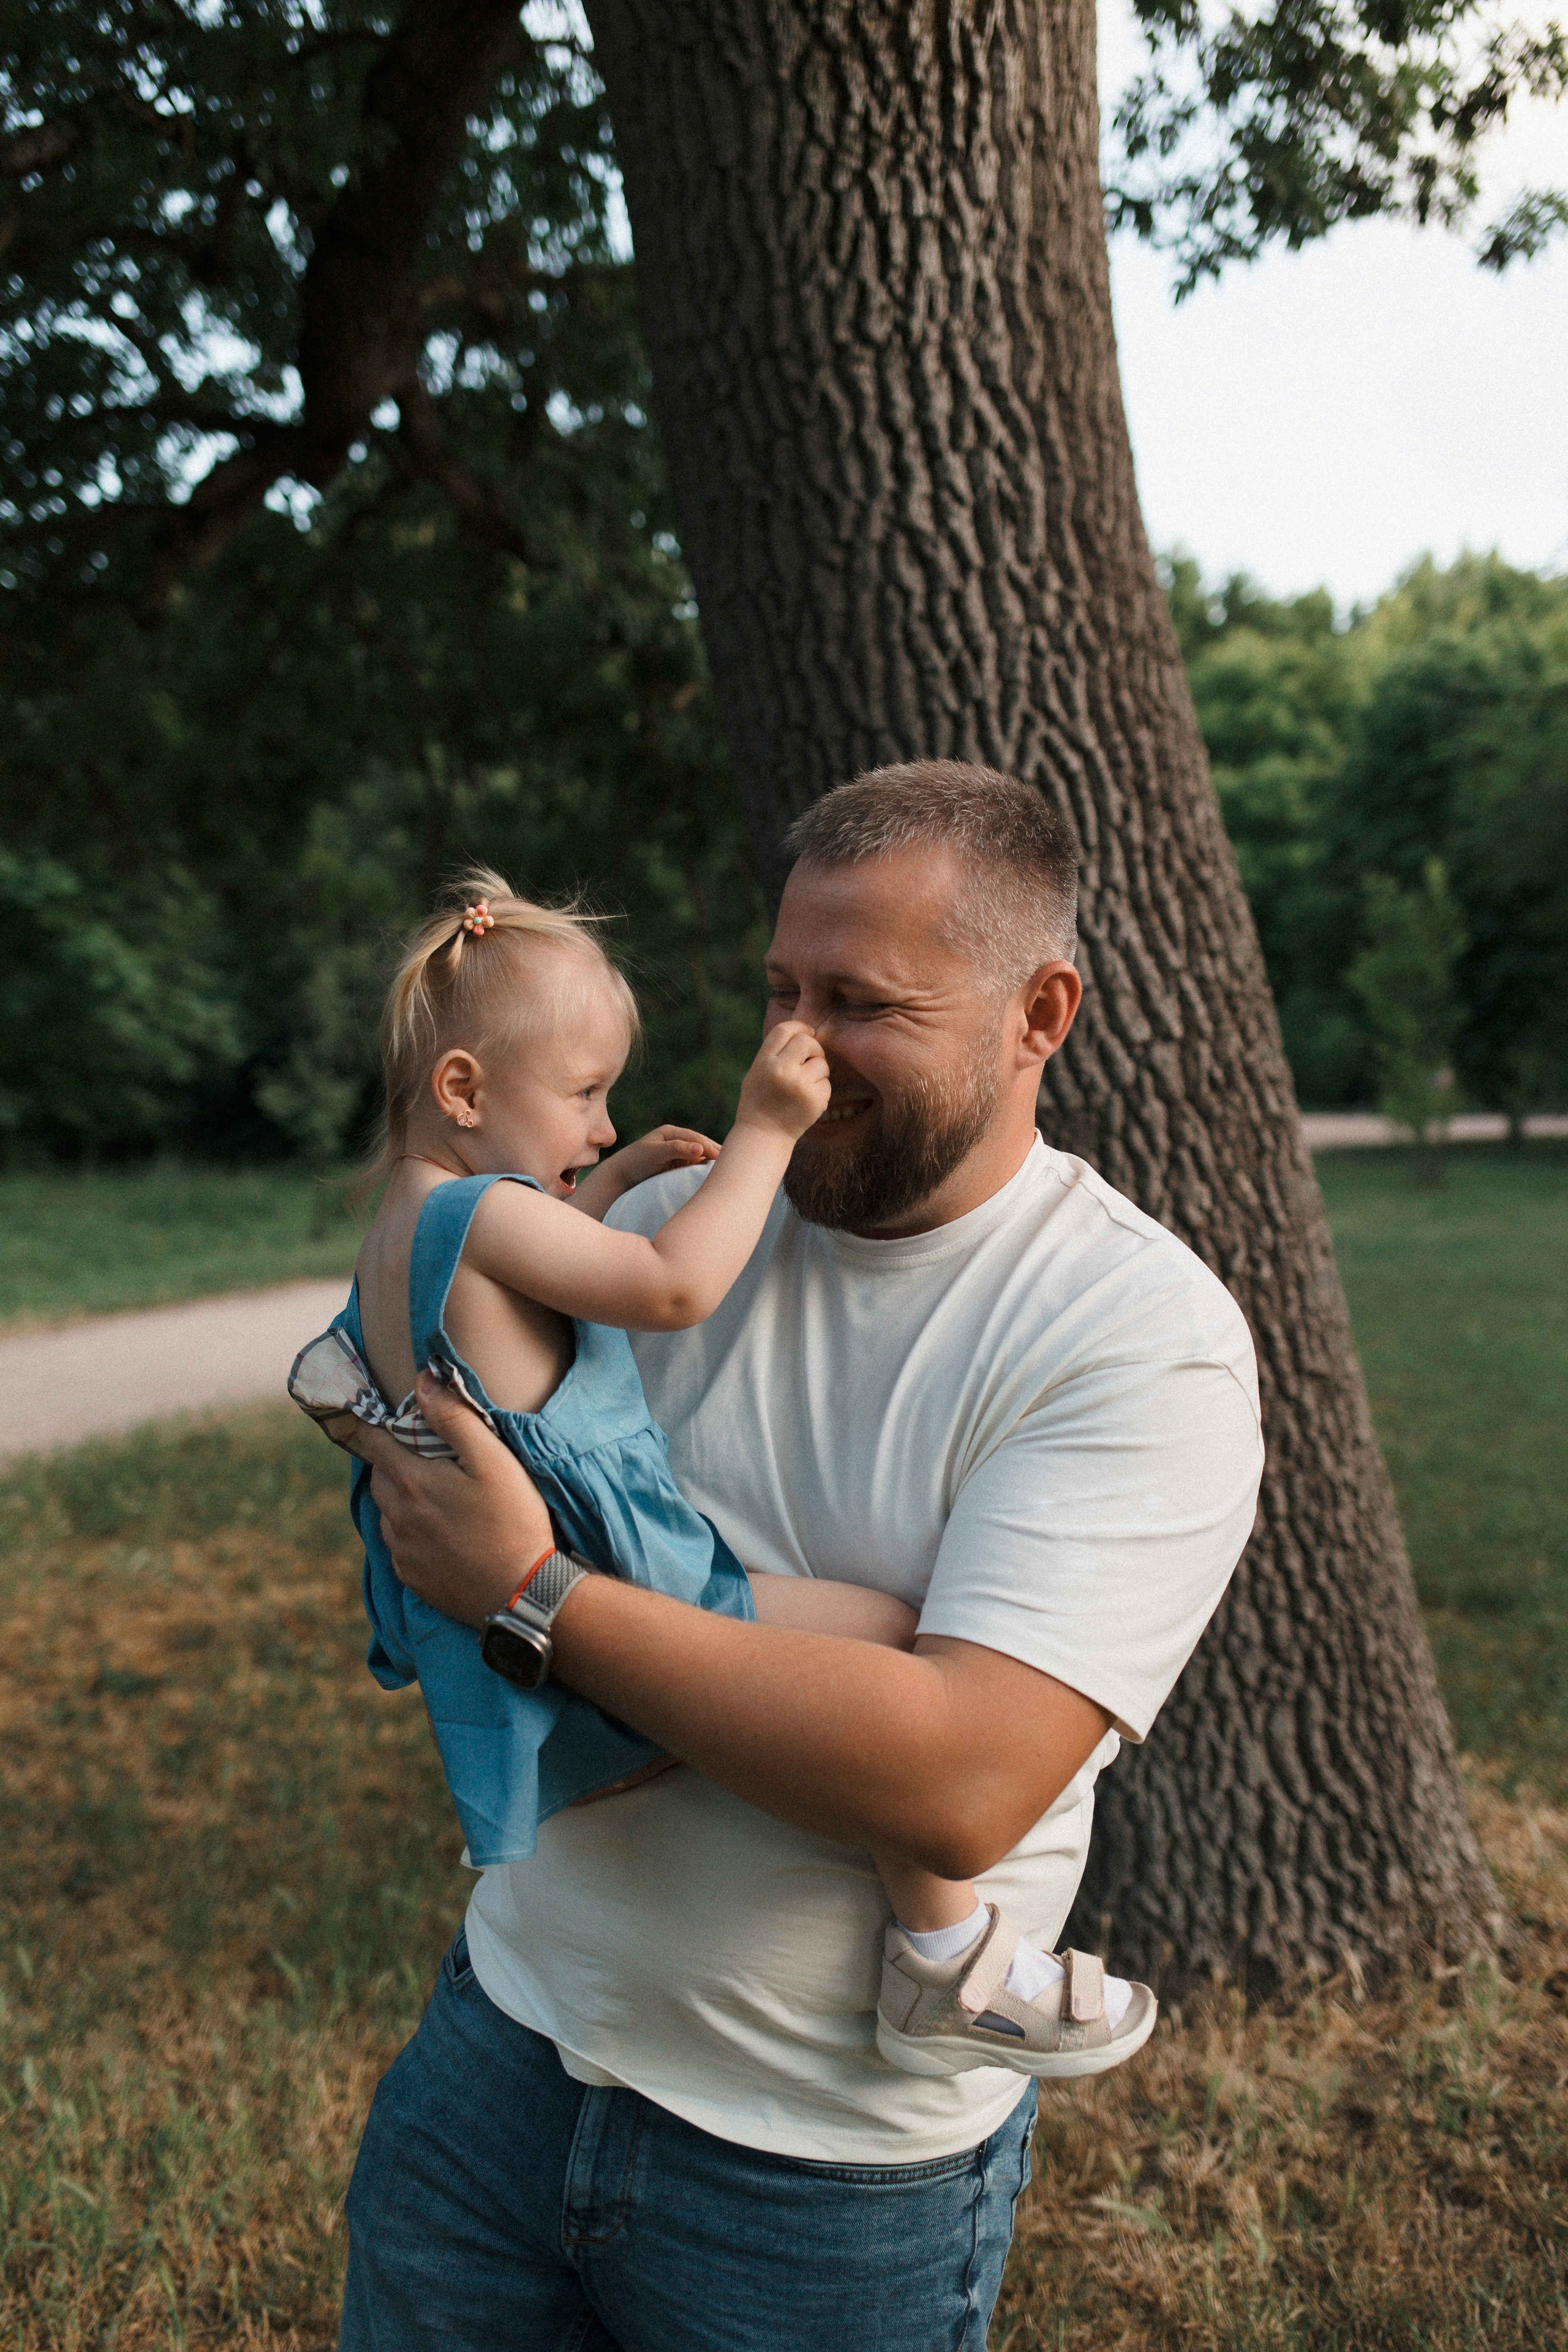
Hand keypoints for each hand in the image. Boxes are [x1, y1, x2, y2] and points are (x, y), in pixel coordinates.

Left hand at [342, 1371, 553, 1625]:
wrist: (523, 1594)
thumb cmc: (513, 1521)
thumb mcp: (493, 1461)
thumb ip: (455, 1419)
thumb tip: (423, 1382)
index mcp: (412, 1483)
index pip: (374, 1444)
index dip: (373, 1426)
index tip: (375, 1417)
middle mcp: (397, 1518)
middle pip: (379, 1478)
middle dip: (391, 1461)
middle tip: (418, 1455)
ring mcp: (403, 1552)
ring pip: (386, 1513)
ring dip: (400, 1498)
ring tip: (432, 1496)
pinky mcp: (412, 1578)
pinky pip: (398, 1546)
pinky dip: (409, 1532)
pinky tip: (439, 1533)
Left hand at [572, 1124, 720, 1218]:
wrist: (621, 1176)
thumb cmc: (635, 1162)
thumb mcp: (655, 1153)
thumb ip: (677, 1149)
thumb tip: (699, 1148)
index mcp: (672, 1132)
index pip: (697, 1138)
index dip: (711, 1147)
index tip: (723, 1157)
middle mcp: (677, 1140)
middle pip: (702, 1145)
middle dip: (716, 1153)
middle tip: (735, 1163)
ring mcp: (678, 1153)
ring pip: (701, 1156)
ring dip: (713, 1162)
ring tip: (729, 1171)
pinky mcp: (678, 1165)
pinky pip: (696, 1165)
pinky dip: (705, 1169)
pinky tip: (714, 1177)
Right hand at [734, 1021, 830, 1141]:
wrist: (763, 1135)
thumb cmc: (760, 1101)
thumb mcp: (757, 1072)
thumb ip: (775, 1053)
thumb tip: (804, 1033)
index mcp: (764, 1061)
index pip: (784, 1030)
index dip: (799, 1026)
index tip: (807, 1031)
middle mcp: (782, 1070)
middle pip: (807, 1041)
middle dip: (813, 1048)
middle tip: (811, 1059)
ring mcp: (800, 1085)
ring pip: (821, 1063)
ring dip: (818, 1071)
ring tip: (804, 1086)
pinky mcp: (815, 1099)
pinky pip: (826, 1083)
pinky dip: (820, 1090)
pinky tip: (807, 1100)